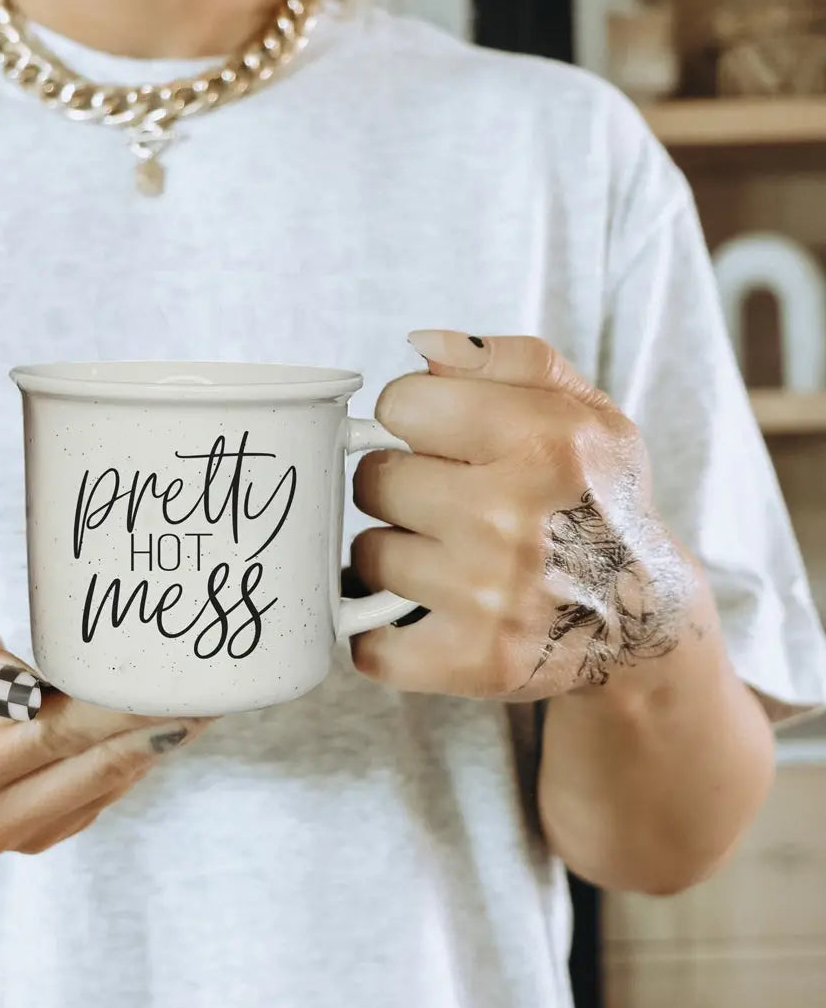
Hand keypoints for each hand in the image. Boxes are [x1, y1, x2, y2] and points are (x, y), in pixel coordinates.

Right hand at [0, 600, 211, 854]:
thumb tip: (21, 694)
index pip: (51, 734)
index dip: (118, 708)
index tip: (173, 680)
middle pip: (90, 766)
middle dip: (156, 726)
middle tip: (214, 689)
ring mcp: (14, 835)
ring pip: (106, 785)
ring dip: (161, 744)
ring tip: (210, 701)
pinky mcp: (43, 833)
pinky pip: (106, 794)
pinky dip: (143, 757)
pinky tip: (175, 723)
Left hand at [350, 331, 695, 701]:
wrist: (640, 618)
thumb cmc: (595, 500)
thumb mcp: (581, 410)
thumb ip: (505, 359)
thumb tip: (419, 346)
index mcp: (543, 441)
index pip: (400, 403)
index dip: (415, 419)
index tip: (441, 440)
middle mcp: (514, 519)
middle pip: (374, 479)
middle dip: (401, 486)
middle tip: (446, 503)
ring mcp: (490, 597)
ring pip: (368, 554)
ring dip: (394, 555)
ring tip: (445, 557)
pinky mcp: (473, 661)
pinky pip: (369, 644)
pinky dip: (381, 633)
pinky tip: (420, 614)